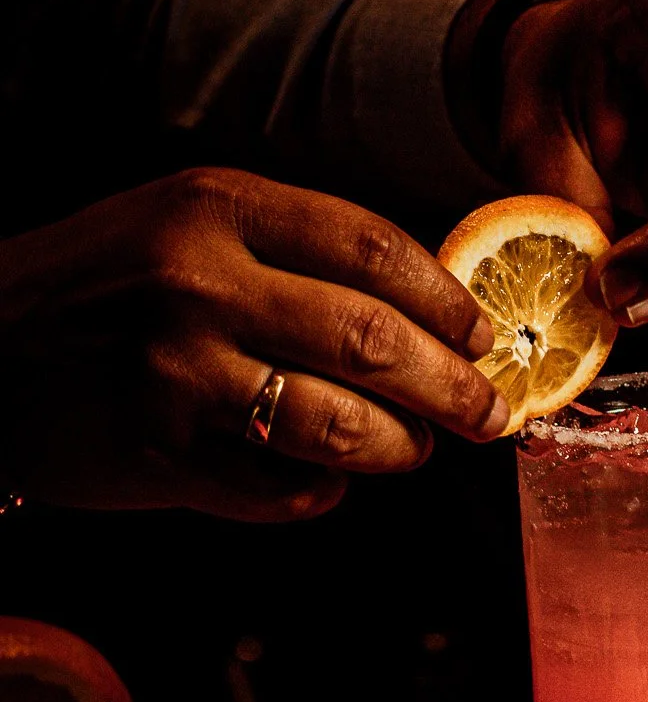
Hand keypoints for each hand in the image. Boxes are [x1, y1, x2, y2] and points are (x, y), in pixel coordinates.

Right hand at [0, 168, 507, 520]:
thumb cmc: (103, 290)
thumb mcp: (185, 228)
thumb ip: (294, 253)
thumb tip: (435, 309)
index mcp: (215, 208)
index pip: (375, 249)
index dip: (448, 301)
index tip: (483, 335)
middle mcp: (198, 283)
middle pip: (376, 342)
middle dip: (455, 389)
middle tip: (489, 413)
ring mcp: (179, 374)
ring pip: (345, 427)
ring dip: (401, 450)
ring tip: (414, 450)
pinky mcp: (164, 456)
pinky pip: (287, 491)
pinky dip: (322, 493)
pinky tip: (323, 480)